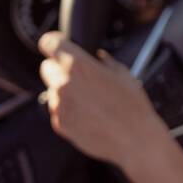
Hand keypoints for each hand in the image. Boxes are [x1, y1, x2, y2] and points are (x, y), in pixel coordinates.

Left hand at [37, 31, 164, 168]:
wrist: (135, 140)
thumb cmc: (133, 107)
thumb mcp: (124, 75)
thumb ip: (106, 62)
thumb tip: (99, 56)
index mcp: (79, 65)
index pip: (49, 42)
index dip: (54, 43)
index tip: (59, 46)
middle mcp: (63, 83)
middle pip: (47, 67)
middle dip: (59, 69)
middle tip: (80, 77)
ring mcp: (59, 105)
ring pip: (52, 90)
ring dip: (64, 91)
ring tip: (90, 100)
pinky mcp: (59, 124)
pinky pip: (58, 110)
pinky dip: (68, 110)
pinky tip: (88, 114)